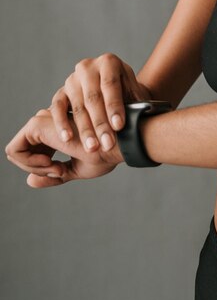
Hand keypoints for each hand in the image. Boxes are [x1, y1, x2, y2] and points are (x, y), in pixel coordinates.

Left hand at [5, 108, 123, 187]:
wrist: (117, 143)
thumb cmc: (107, 153)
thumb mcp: (77, 168)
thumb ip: (55, 173)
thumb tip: (29, 181)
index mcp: (61, 127)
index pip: (37, 151)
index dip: (45, 169)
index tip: (63, 172)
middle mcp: (50, 119)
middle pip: (26, 150)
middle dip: (39, 168)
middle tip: (60, 171)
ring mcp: (43, 119)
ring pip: (19, 150)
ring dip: (34, 166)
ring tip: (58, 168)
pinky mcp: (37, 123)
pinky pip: (15, 150)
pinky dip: (28, 164)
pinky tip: (52, 164)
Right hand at [48, 53, 152, 153]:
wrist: (115, 93)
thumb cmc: (128, 95)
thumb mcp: (135, 94)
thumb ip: (135, 104)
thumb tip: (137, 121)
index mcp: (109, 62)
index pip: (110, 84)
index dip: (114, 106)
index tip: (119, 126)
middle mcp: (88, 67)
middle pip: (93, 97)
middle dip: (101, 123)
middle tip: (108, 144)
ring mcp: (72, 79)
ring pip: (78, 105)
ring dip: (85, 129)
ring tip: (92, 147)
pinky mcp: (60, 92)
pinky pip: (57, 108)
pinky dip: (61, 123)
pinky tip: (67, 139)